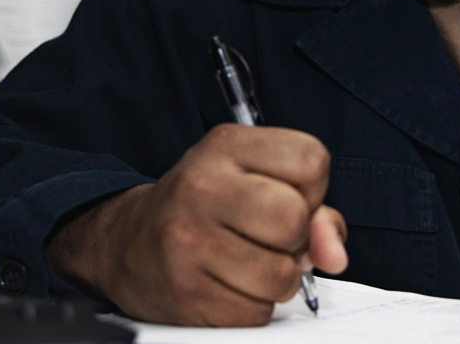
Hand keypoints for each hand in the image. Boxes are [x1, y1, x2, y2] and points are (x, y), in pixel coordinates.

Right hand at [47, 124, 347, 325]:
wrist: (126, 243)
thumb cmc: (203, 209)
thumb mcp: (255, 182)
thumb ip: (314, 209)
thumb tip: (333, 252)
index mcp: (225, 145)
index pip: (310, 160)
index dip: (312, 189)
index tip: (284, 196)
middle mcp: (201, 186)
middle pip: (294, 219)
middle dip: (293, 238)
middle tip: (265, 237)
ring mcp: (187, 240)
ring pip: (281, 275)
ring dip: (275, 280)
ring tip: (245, 264)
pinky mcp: (185, 291)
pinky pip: (256, 313)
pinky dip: (252, 308)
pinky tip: (227, 285)